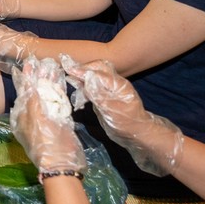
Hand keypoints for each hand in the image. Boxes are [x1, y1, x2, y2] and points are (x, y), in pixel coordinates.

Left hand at [10, 56, 85, 175]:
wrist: (61, 164)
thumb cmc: (46, 143)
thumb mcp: (37, 120)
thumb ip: (33, 101)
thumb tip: (29, 84)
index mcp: (22, 115)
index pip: (23, 90)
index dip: (26, 75)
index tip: (28, 62)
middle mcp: (32, 115)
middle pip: (35, 89)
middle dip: (39, 75)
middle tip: (43, 59)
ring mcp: (46, 117)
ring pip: (47, 94)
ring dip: (50, 80)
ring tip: (52, 64)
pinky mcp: (59, 120)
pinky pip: (57, 101)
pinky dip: (58, 89)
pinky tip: (61, 79)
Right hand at [64, 59, 184, 175]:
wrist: (138, 135)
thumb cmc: (127, 123)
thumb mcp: (112, 111)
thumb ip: (99, 94)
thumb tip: (85, 78)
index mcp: (118, 84)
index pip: (97, 72)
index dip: (81, 70)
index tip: (66, 68)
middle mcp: (114, 83)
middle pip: (97, 68)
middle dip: (82, 68)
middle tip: (67, 70)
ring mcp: (111, 89)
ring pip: (95, 75)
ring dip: (82, 76)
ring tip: (71, 80)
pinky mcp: (107, 96)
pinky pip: (94, 85)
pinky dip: (85, 86)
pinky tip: (78, 92)